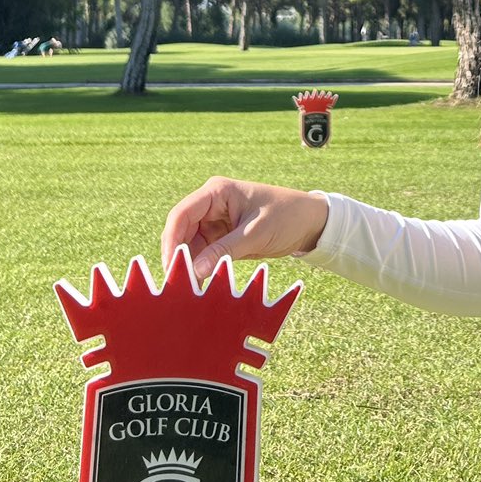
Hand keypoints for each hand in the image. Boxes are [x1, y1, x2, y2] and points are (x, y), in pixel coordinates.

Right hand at [161, 176, 328, 279]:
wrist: (310, 222)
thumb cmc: (286, 216)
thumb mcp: (255, 234)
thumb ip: (224, 250)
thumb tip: (195, 271)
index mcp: (217, 192)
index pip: (182, 214)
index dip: (171, 239)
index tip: (170, 265)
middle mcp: (211, 204)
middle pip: (182, 230)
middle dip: (178, 255)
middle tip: (176, 284)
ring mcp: (216, 221)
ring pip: (190, 244)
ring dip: (189, 264)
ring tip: (186, 289)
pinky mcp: (223, 237)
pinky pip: (204, 252)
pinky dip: (201, 267)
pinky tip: (199, 284)